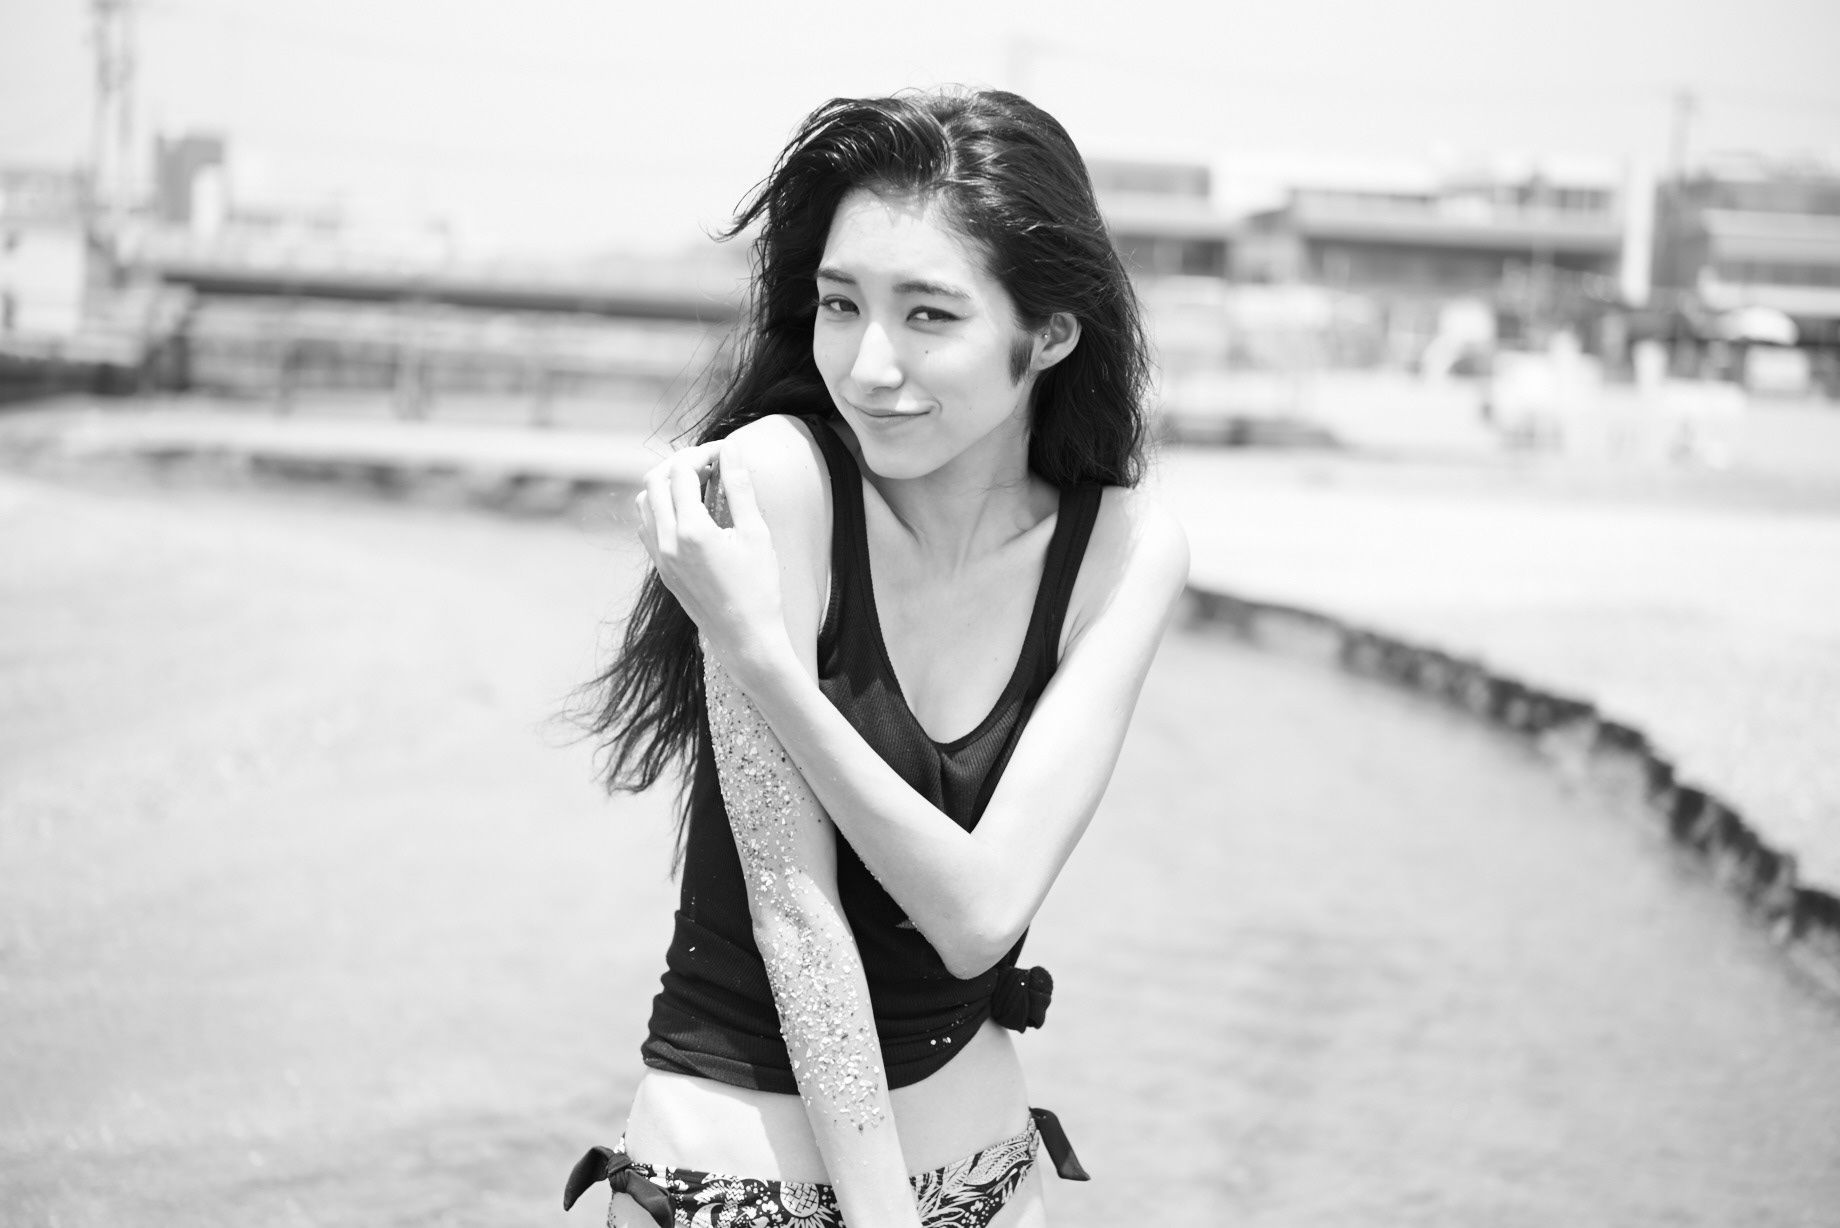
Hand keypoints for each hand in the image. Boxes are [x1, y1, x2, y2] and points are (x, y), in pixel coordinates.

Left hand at [634, 441, 787, 678]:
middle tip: (711, 462)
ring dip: (666, 484)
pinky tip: (688, 511)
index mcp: (691, 530)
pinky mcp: (662, 570)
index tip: (726, 451)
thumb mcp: (756, 534)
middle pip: (655, 480)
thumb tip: (732, 449)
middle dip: (681, 463)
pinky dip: (661, 507)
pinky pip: (647, 526)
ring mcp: (660, 558)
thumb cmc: (759, 589)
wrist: (746, 639)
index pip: (683, 471)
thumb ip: (740, 487)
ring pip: (645, 502)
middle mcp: (666, 542)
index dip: (704, 452)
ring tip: (699, 483)